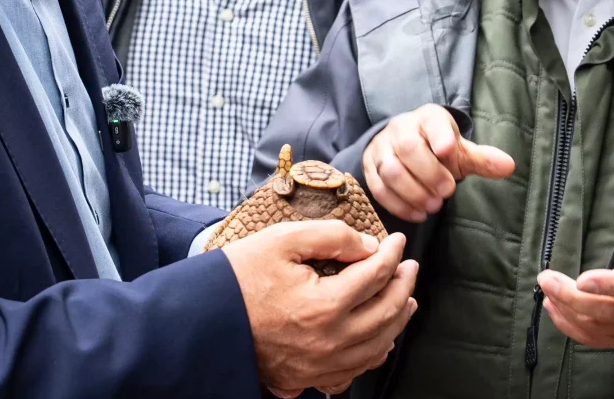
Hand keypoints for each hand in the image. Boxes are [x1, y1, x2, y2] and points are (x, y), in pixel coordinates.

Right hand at [221, 221, 417, 396]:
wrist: (204, 319)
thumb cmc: (239, 277)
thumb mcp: (282, 240)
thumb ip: (331, 237)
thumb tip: (368, 246)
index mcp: (324, 305)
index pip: (376, 275)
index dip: (392, 253)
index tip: (397, 239)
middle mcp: (329, 341)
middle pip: (386, 312)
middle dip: (403, 284)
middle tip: (409, 265)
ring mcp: (319, 365)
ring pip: (378, 345)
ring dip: (398, 320)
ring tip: (406, 299)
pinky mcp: (307, 377)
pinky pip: (355, 371)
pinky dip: (375, 352)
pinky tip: (380, 337)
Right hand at [362, 104, 514, 221]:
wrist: (407, 148)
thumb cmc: (439, 150)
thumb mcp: (461, 152)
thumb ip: (481, 160)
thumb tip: (509, 165)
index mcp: (428, 118)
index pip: (432, 122)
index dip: (440, 136)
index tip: (449, 151)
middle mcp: (400, 127)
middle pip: (408, 148)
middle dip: (429, 174)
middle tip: (446, 194)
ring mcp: (381, 147)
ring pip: (391, 170)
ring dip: (413, 193)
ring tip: (433, 207)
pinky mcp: (370, 168)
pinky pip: (379, 188)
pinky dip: (399, 205)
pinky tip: (418, 214)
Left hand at [538, 192, 613, 348]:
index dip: (608, 285)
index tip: (580, 279)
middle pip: (609, 311)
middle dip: (573, 297)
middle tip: (545, 278)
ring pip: (597, 328)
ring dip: (567, 310)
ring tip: (546, 288)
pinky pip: (594, 340)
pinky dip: (569, 326)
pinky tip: (552, 307)